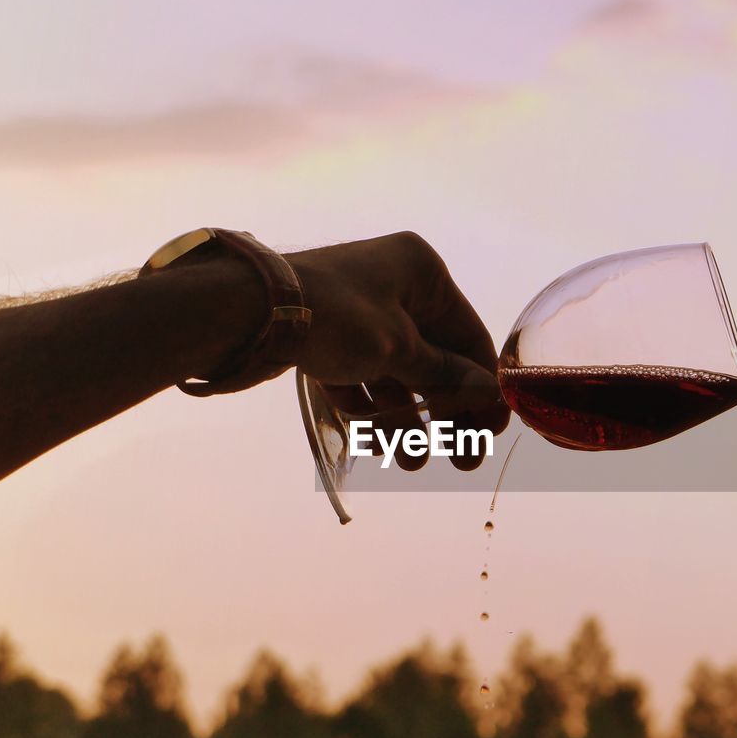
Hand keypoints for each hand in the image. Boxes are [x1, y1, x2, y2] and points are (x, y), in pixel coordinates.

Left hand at [285, 231, 509, 469]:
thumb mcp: (398, 350)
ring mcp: (359, 311)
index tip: (491, 432)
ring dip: (406, 420)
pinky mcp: (328, 334)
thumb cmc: (334, 318)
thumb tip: (491, 394)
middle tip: (460, 461)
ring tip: (410, 463)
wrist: (245, 311)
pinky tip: (376, 444)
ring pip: (396, 374)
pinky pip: (361, 377)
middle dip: (445, 413)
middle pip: (435, 359)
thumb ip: (446, 376)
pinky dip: (370, 409)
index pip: (470, 336)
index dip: (483, 387)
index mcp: (422, 274)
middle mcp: (395, 286)